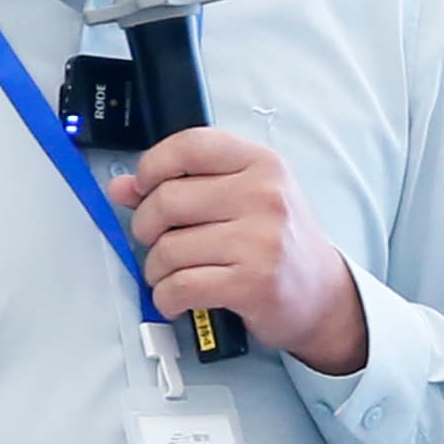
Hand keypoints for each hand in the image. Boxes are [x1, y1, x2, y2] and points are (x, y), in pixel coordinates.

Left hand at [114, 127, 369, 374]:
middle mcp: (264, 196)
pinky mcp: (253, 284)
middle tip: (155, 239)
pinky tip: (176, 297)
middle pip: (168, 200)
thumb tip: (120, 188)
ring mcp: (260, 240)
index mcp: (261, 164)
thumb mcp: (243, 198)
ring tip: (169, 273)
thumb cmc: (277, 242)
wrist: (324, 295)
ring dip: (155, 268)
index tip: (144, 187)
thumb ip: (185, 185)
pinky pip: (180, 286)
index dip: (152, 166)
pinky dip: (166, 297)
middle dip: (146, 226)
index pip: (190, 146)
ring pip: (168, 249)